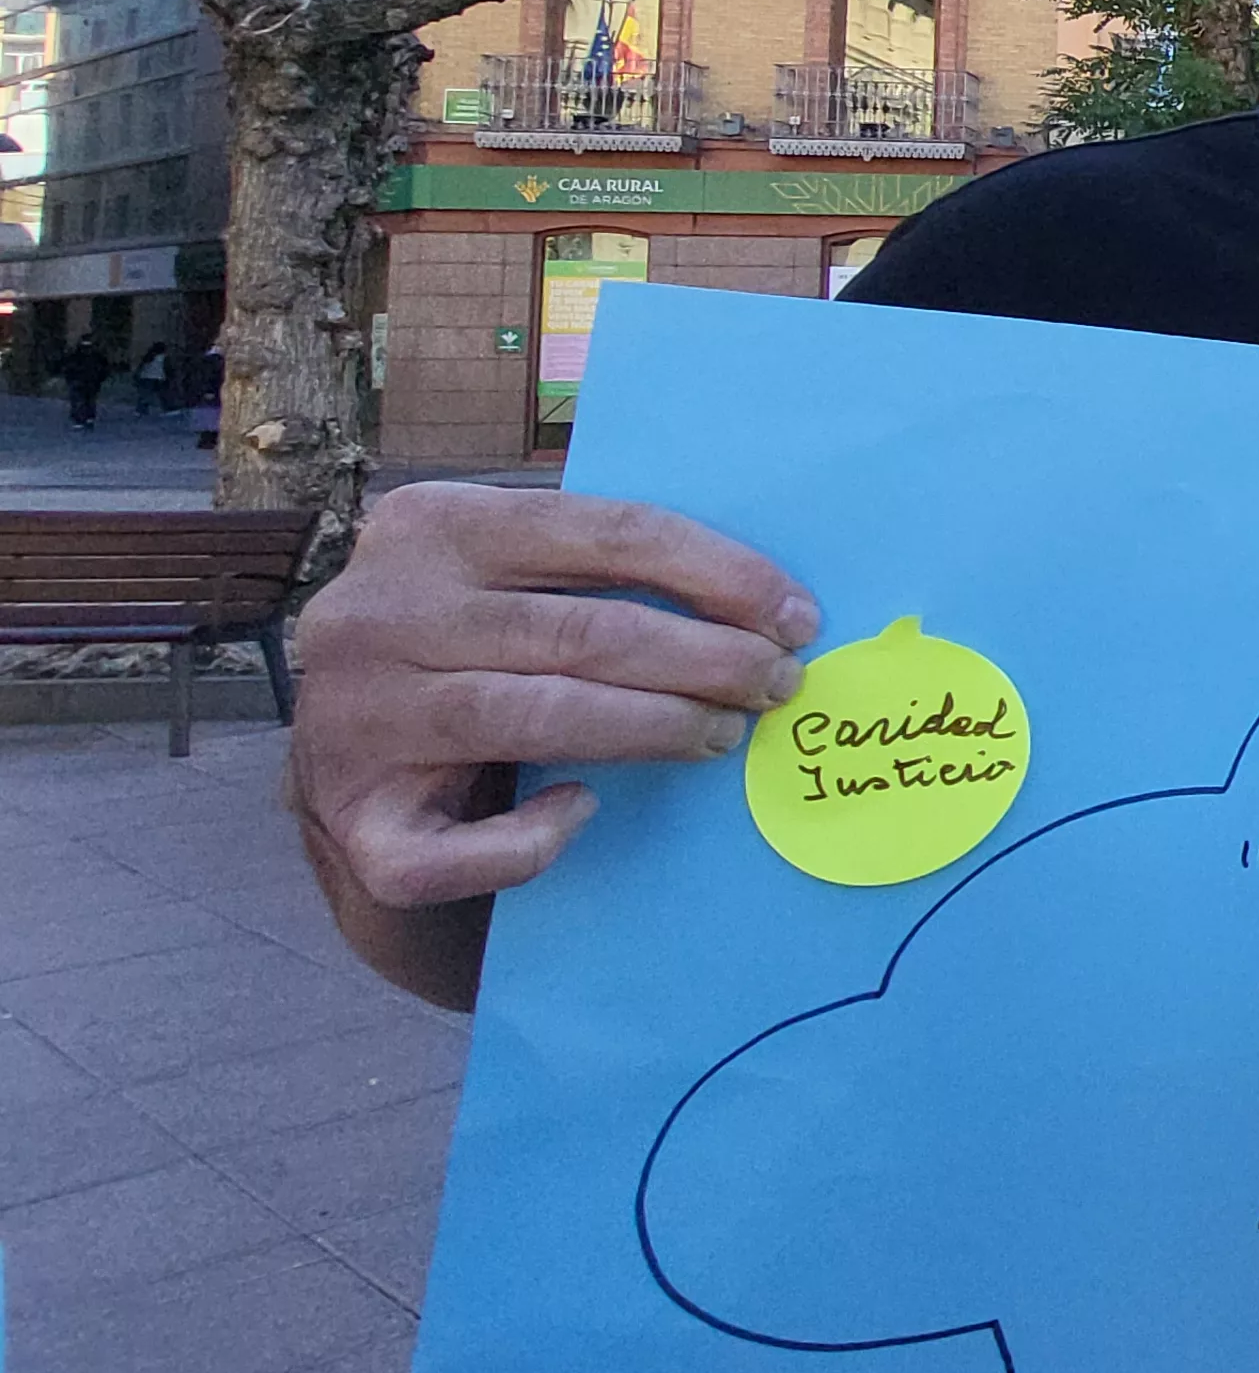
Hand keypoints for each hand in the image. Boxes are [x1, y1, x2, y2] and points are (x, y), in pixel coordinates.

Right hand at [288, 483, 817, 1005]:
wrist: (347, 761)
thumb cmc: (465, 651)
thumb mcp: (502, 575)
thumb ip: (590, 565)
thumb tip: (760, 595)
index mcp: (429, 524)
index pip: (607, 531)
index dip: (717, 573)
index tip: (797, 616)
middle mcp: (376, 614)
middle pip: (582, 630)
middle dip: (705, 659)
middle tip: (779, 684)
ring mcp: (350, 719)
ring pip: (535, 718)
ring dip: (653, 729)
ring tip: (724, 735)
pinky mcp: (350, 819)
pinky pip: (453, 847)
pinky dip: (531, 838)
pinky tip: (582, 811)